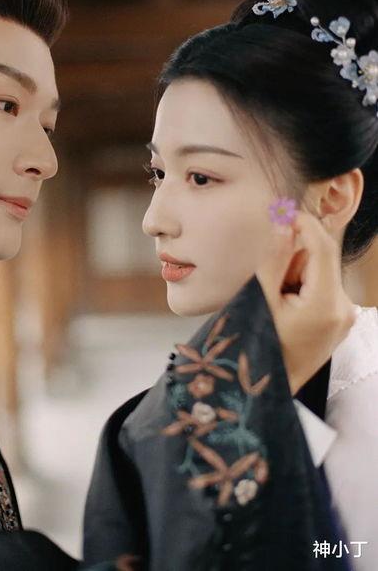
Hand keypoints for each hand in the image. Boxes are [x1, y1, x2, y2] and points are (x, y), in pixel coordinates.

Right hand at [256, 209, 356, 394]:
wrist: (266, 393)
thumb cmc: (258, 348)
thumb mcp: (260, 298)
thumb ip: (273, 257)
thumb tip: (283, 222)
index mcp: (327, 304)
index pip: (322, 247)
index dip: (303, 223)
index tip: (282, 210)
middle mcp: (344, 309)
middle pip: (320, 260)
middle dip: (293, 258)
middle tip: (270, 281)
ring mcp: (344, 317)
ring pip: (318, 273)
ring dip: (295, 273)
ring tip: (275, 300)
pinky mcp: (338, 321)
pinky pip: (320, 288)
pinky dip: (301, 287)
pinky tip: (284, 306)